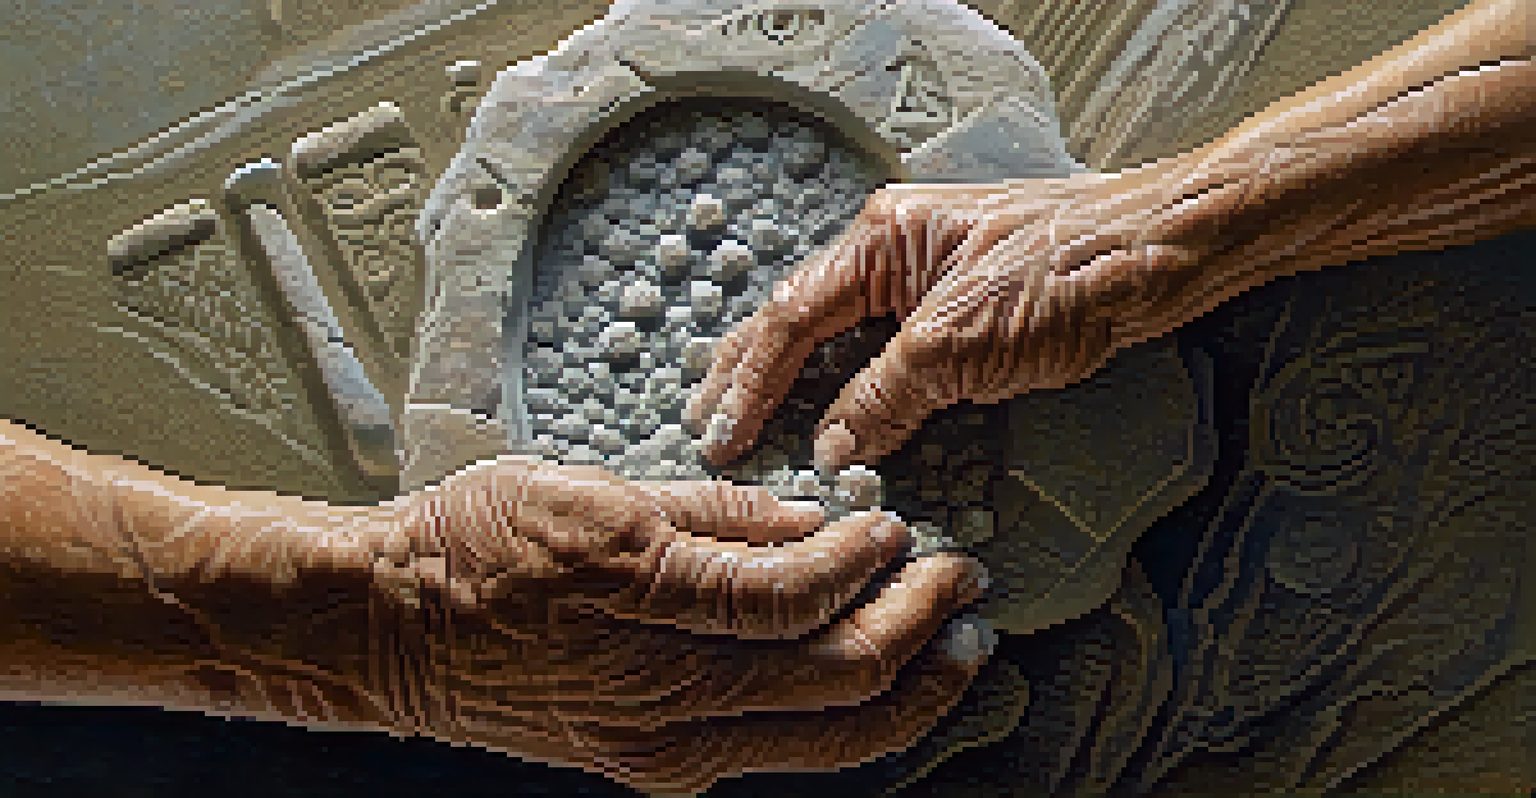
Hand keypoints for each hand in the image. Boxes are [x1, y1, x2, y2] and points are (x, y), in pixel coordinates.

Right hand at [372, 458, 992, 793]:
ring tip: (960, 649)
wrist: (385, 634)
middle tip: (965, 582)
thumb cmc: (472, 545)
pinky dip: (850, 721)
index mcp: (642, 596)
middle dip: (922, 629)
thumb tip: (807, 520)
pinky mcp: (657, 765)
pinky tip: (882, 686)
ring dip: (911, 689)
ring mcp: (662, 742)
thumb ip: (709, 511)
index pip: (796, 595)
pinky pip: (784, 754)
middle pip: (838, 678)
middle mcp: (662, 691)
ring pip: (830, 739)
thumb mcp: (588, 490)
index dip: (867, 564)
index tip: (899, 529)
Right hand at [683, 169, 1215, 471]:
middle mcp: (893, 250)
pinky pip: (884, 349)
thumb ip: (883, 400)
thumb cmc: (1067, 275)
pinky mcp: (960, 307)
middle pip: (799, 319)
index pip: (792, 318)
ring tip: (749, 418)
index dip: (751, 383)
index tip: (723, 435)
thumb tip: (831, 449)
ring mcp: (926, 276)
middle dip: (749, 373)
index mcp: (879, 241)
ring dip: (793, 380)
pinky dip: (849, 384)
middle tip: (708, 423)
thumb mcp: (957, 347)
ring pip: (839, 335)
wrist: (1158, 255)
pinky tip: (832, 411)